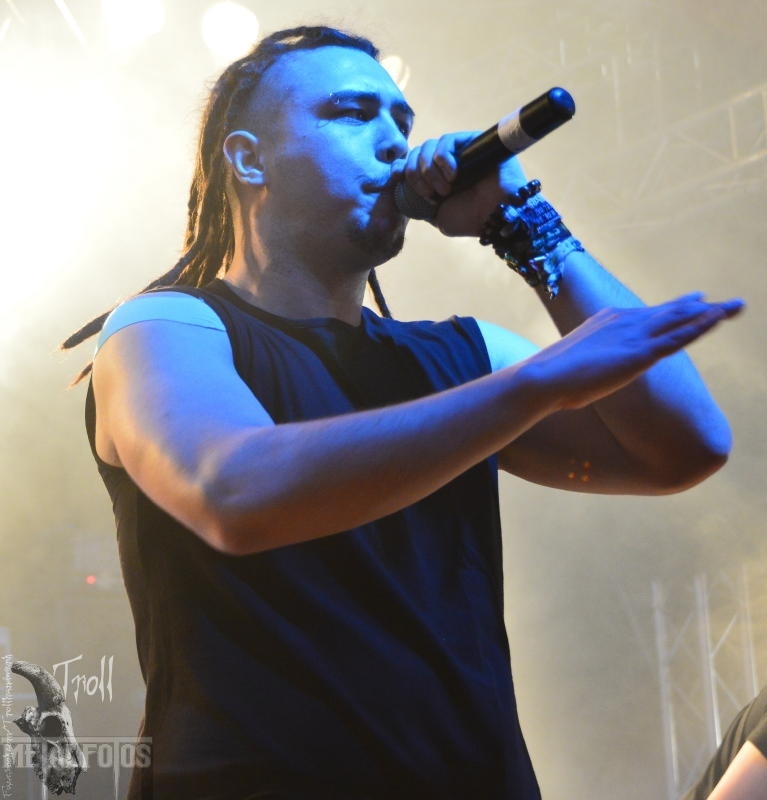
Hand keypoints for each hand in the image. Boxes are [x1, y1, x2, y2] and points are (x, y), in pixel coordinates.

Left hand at [395, 132, 527, 235]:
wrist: (496, 218)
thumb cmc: (471, 219)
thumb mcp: (438, 216)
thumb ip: (420, 202)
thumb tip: (404, 187)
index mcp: (437, 178)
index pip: (410, 162)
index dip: (401, 167)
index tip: (397, 177)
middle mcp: (447, 163)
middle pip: (417, 153)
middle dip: (415, 175)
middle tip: (431, 195)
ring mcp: (460, 151)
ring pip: (429, 146)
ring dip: (429, 171)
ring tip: (445, 189)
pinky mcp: (473, 141)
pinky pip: (447, 141)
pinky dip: (442, 159)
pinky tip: (452, 176)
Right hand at [522, 293, 744, 410]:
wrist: (545, 377)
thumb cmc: (553, 379)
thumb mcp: (575, 364)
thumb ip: (590, 361)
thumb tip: (585, 372)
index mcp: (608, 321)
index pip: (646, 314)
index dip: (671, 308)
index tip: (691, 302)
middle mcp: (624, 321)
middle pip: (668, 312)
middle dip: (696, 307)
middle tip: (719, 302)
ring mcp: (634, 335)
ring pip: (681, 319)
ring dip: (711, 312)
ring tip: (735, 306)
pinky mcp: (641, 353)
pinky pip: (680, 337)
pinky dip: (702, 326)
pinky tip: (719, 319)